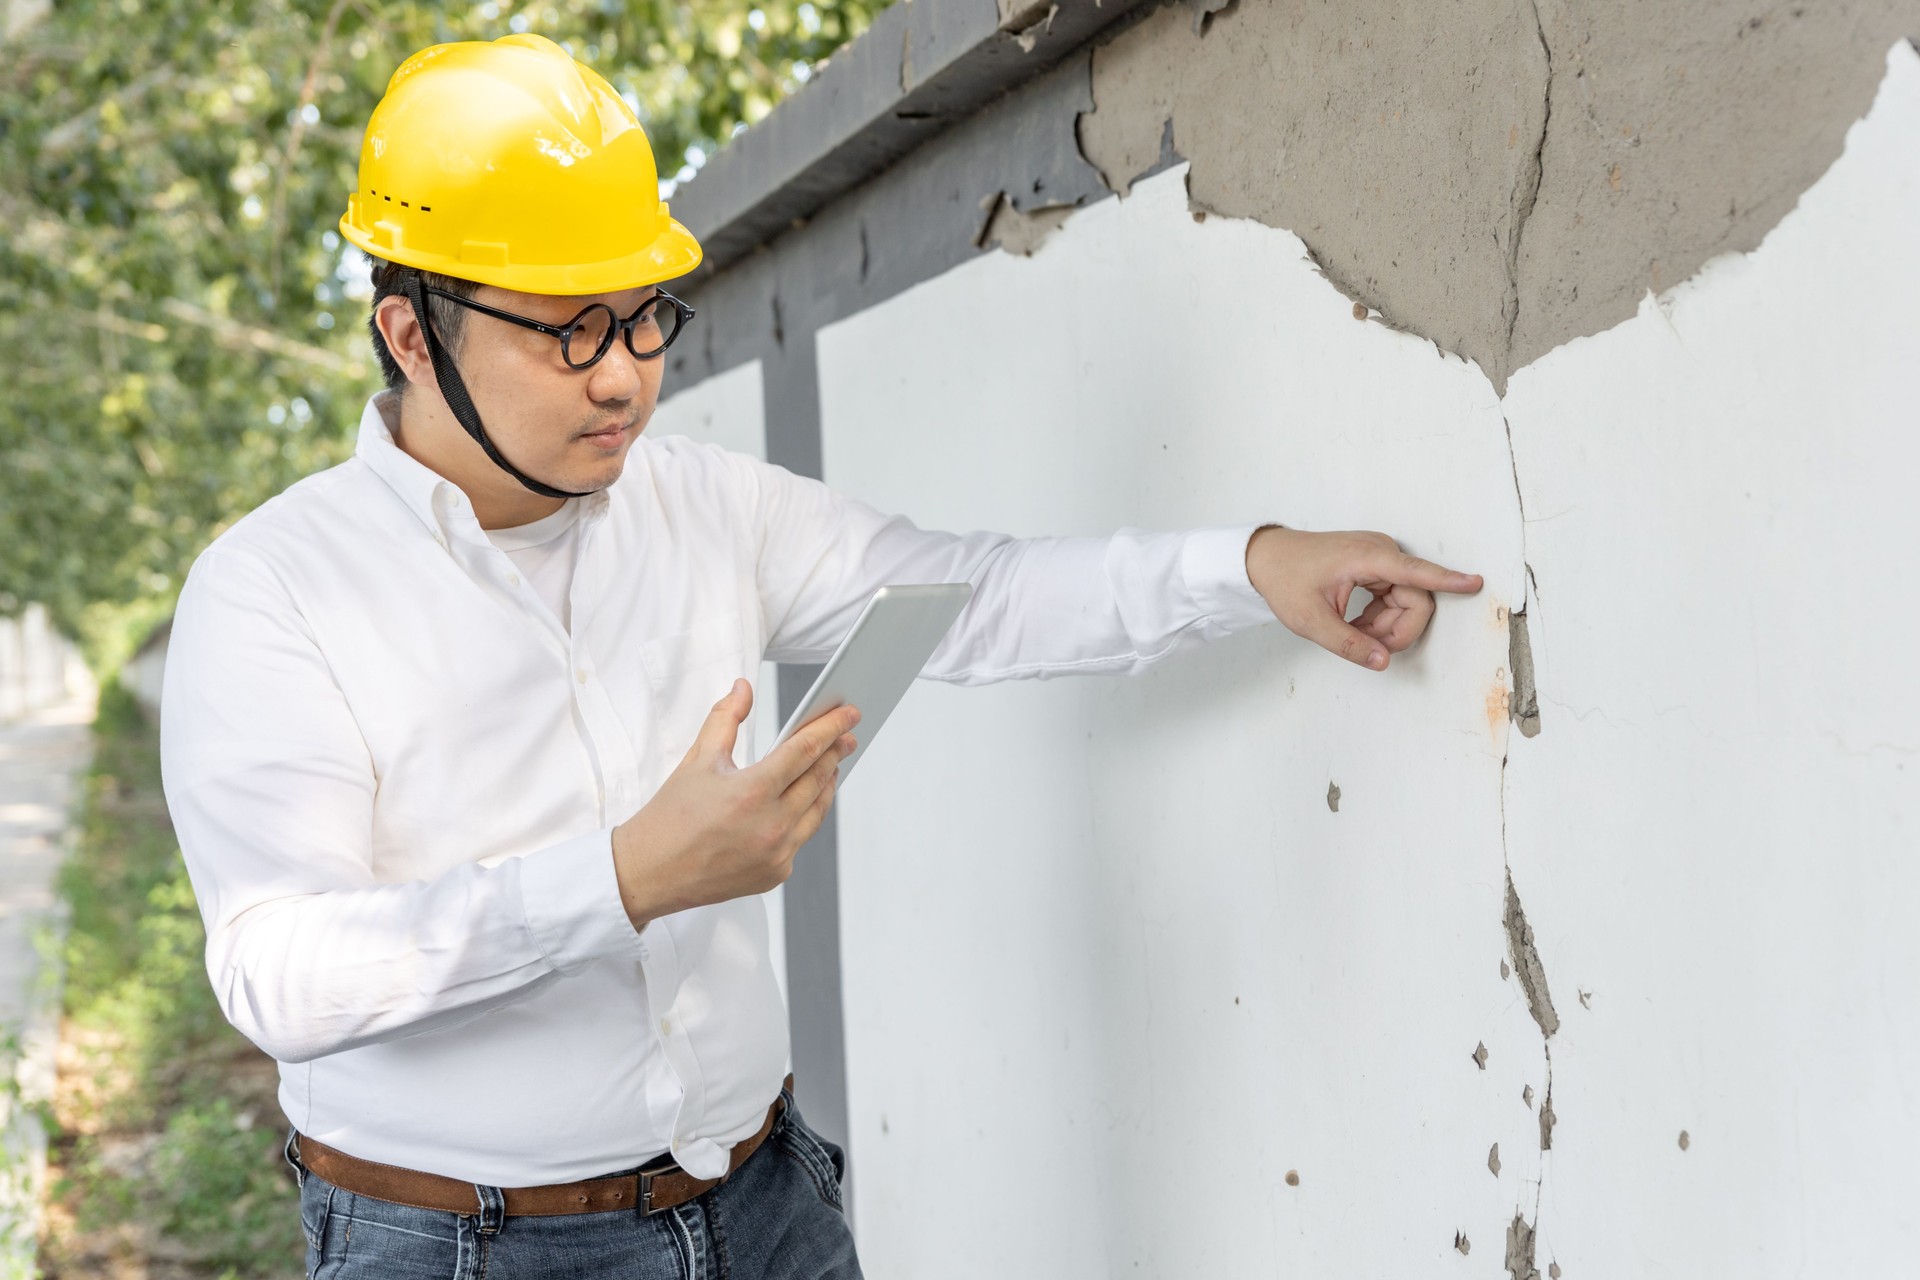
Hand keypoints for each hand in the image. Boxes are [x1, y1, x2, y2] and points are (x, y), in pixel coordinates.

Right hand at [612, 679, 857, 929]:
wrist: (649, 873)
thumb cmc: (670, 815)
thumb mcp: (697, 759)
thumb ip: (725, 718)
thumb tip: (743, 688)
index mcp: (752, 792)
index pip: (805, 750)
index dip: (831, 728)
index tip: (849, 714)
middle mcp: (771, 826)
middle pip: (818, 779)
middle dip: (836, 752)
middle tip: (847, 734)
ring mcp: (777, 854)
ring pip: (818, 811)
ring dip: (827, 784)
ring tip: (831, 764)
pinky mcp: (775, 874)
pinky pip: (801, 838)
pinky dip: (805, 816)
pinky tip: (805, 800)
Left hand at [1246, 525, 1482, 670]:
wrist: (1267, 558)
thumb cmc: (1285, 580)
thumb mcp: (1310, 621)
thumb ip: (1348, 644)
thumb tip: (1383, 661)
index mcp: (1366, 557)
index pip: (1416, 572)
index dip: (1448, 581)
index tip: (1475, 583)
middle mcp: (1380, 552)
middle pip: (1416, 600)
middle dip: (1396, 630)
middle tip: (1363, 644)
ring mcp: (1381, 557)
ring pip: (1408, 602)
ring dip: (1387, 626)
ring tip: (1353, 632)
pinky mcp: (1378, 565)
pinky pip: (1396, 597)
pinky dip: (1381, 617)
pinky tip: (1357, 623)